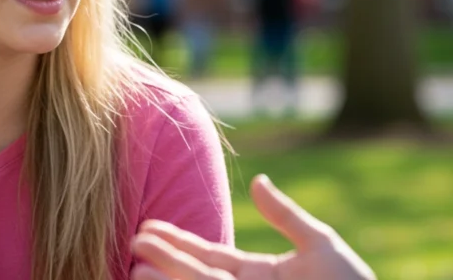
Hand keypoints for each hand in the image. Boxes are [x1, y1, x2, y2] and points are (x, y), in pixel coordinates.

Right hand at [131, 175, 375, 279]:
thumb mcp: (320, 246)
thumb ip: (285, 216)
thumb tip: (259, 182)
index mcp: (258, 274)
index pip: (209, 256)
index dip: (178, 242)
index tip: (148, 228)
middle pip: (194, 276)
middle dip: (163, 260)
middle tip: (131, 242)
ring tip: (135, 268)